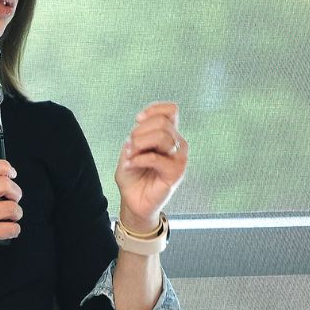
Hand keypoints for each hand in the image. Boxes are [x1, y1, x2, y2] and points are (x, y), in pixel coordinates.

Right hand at [0, 159, 21, 276]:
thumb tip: (4, 182)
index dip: (3, 167)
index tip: (11, 173)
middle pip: (4, 184)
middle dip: (16, 192)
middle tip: (14, 199)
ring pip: (11, 207)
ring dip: (16, 214)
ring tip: (10, 218)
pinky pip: (10, 228)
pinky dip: (14, 230)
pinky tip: (8, 231)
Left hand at [115, 101, 186, 229]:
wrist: (133, 199)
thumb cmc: (133, 174)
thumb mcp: (131, 148)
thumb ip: (138, 135)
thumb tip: (139, 128)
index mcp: (169, 134)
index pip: (171, 110)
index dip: (154, 110)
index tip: (138, 119)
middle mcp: (177, 144)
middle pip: (162, 122)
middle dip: (140, 131)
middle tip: (131, 146)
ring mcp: (179, 158)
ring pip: (162, 137)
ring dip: (139, 144)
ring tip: (131, 156)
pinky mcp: (176, 172)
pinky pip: (156, 158)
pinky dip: (139, 160)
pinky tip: (131, 165)